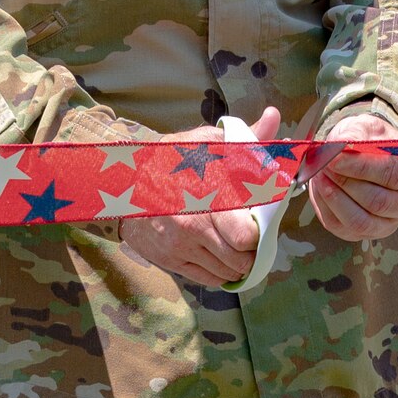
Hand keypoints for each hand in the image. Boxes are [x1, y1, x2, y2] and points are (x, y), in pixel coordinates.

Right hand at [119, 106, 280, 287]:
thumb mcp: (206, 142)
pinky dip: (221, 272)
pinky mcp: (170, 262)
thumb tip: (273, 118)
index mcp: (206, 197)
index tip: (257, 220)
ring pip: (226, 273)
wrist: (123, 182)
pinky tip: (221, 255)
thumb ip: (245, 138)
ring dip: (238, 262)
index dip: (259, 232)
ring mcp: (180, 249)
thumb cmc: (172, 159)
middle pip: (240, 259)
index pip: (246, 236)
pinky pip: (207, 279)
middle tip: (251, 235)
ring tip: (236, 244)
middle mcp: (193, 229)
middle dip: (252, 250)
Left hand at [307, 112, 397, 241]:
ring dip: (333, 196)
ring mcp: (390, 224)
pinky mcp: (366, 234)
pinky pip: (341, 226)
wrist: (365, 157)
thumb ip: (357, 134)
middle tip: (324, 163)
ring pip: (360, 220)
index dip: (362, 167)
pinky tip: (321, 186)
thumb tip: (340, 145)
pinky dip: (325, 206)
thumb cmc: (373, 143)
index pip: (393, 174)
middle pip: (378, 201)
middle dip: (345, 181)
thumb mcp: (369, 128)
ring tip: (320, 173)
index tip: (335, 157)